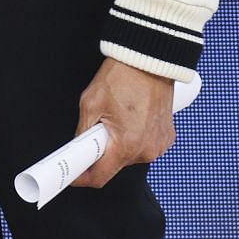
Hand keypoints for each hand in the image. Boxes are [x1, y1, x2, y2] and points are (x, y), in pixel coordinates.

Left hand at [69, 58, 176, 189]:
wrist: (150, 61)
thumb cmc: (122, 77)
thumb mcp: (90, 103)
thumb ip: (82, 131)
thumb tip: (77, 147)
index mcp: (125, 145)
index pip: (100, 176)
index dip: (82, 177)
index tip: (73, 175)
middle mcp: (146, 151)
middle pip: (115, 165)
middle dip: (101, 153)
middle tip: (94, 133)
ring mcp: (158, 145)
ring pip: (130, 155)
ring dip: (119, 144)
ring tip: (116, 118)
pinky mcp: (166, 137)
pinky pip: (145, 145)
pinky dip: (135, 137)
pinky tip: (132, 118)